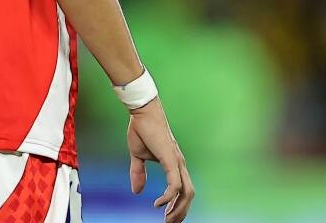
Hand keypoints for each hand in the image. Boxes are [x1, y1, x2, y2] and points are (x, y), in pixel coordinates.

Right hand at [127, 98, 194, 221]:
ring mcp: (177, 163)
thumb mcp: (137, 155)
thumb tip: (136, 191)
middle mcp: (180, 165)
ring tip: (166, 218)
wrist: (142, 112)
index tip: (166, 215)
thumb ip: (138, 173)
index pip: (182, 190)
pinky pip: (175, 185)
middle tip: (169, 222)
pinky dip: (168, 197)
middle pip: (189, 195)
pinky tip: (157, 203)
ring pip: (186, 193)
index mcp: (174, 164)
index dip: (177, 204)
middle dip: (180, 212)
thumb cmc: (142, 130)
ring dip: (178, 209)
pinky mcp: (171, 160)